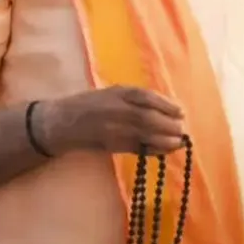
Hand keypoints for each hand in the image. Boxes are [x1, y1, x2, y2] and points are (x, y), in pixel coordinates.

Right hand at [39, 86, 184, 154]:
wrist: (61, 122)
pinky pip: (135, 147)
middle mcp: (116, 108)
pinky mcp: (110, 144)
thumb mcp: (110, 93)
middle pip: (147, 117)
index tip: (181, 111)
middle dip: (168, 124)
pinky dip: (152, 149)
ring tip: (178, 142)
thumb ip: (132, 99)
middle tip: (182, 129)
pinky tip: (164, 151)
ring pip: (144, 133)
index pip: (146, 97)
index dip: (166, 105)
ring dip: (165, 139)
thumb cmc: (88, 105)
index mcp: (117, 92)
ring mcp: (112, 127)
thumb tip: (162, 108)